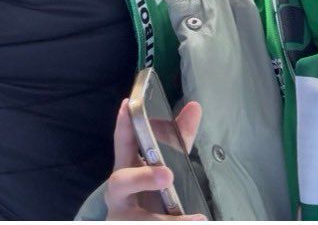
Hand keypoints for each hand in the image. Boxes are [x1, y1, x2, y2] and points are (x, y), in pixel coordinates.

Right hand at [106, 98, 204, 220]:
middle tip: (167, 175)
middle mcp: (118, 193)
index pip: (123, 144)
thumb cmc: (147, 193)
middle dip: (142, 177)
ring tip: (197, 219)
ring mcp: (123, 217)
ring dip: (167, 220)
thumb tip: (195, 107)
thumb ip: (177, 139)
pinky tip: (198, 222)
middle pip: (121, 182)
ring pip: (137, 219)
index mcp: (125, 169)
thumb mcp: (161, 165)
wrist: (134, 224)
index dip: (123, 125)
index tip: (127, 104)